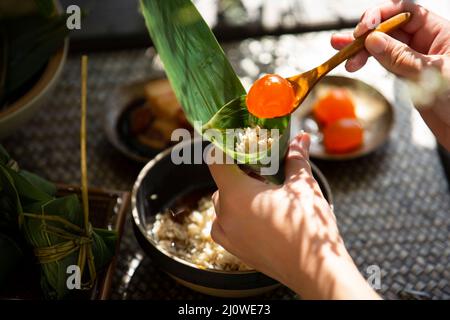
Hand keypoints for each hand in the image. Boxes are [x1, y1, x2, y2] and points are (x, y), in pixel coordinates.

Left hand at [208, 133, 379, 298]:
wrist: (315, 271)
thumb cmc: (309, 227)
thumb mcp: (303, 186)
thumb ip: (296, 159)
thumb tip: (301, 139)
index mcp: (236, 194)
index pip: (215, 160)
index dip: (224, 148)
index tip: (238, 145)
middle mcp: (225, 214)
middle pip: (222, 182)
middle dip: (240, 174)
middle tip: (264, 173)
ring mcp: (227, 234)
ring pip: (223, 204)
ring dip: (237, 195)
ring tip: (264, 196)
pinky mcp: (234, 249)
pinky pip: (224, 225)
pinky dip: (234, 216)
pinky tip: (256, 216)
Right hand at [331, 0, 449, 149]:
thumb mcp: (431, 76)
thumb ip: (401, 58)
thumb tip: (372, 41)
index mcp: (441, 33)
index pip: (406, 12)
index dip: (383, 14)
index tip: (365, 28)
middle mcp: (427, 41)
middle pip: (390, 27)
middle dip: (365, 33)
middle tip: (346, 43)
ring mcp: (415, 58)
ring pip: (383, 45)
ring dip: (360, 48)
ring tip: (339, 51)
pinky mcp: (407, 74)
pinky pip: (383, 61)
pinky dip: (367, 61)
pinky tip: (353, 62)